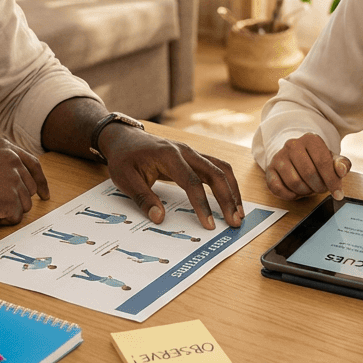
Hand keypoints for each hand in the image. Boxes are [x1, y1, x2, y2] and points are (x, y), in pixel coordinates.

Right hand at [0, 139, 48, 225]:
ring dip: (6, 210)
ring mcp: (13, 179)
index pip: (33, 165)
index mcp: (5, 148)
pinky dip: (0, 220)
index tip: (45, 194)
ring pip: (24, 205)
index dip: (41, 181)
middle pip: (29, 189)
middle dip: (15, 200)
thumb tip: (18, 179)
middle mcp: (13, 160)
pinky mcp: (10, 200)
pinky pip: (14, 218)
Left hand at [99, 126, 243, 229]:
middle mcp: (185, 151)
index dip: (202, 205)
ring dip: (232, 190)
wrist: (124, 137)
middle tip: (235, 221)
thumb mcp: (125, 179)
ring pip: (221, 168)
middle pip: (215, 173)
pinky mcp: (194, 158)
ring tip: (239, 213)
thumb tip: (159, 218)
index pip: (191, 182)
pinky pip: (216, 168)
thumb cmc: (124, 157)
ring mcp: (192, 153)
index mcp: (169, 155)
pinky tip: (231, 199)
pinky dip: (227, 183)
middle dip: (228, 198)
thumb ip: (143, 198)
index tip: (209, 224)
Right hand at [265, 133, 349, 200]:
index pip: (323, 162)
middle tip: (321, 188)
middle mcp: (292, 145)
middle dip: (318, 187)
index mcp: (310, 139)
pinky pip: (278, 189)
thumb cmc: (316, 160)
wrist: (295, 156)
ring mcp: (279, 157)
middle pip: (309, 173)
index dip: (332, 181)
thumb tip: (342, 170)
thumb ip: (341, 164)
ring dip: (305, 191)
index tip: (338, 194)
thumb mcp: (332, 160)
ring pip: (294, 183)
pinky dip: (290, 195)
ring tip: (309, 188)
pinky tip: (296, 191)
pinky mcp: (269, 170)